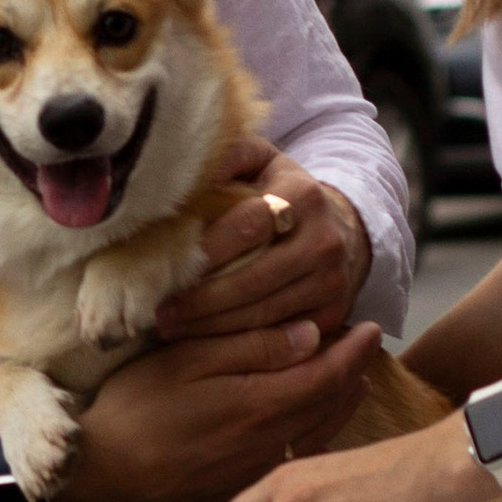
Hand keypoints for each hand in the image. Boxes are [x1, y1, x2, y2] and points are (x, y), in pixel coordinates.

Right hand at [52, 315, 384, 501]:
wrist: (104, 473)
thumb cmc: (136, 406)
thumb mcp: (187, 359)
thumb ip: (252, 347)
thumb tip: (310, 334)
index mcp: (261, 404)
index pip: (329, 374)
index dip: (355, 349)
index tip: (373, 327)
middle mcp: (272, 441)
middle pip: (332, 405)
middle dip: (355, 373)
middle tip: (368, 347)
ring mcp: (259, 468)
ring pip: (320, 433)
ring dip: (342, 403)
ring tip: (354, 379)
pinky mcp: (244, 484)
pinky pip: (298, 455)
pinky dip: (319, 431)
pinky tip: (317, 420)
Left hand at [157, 140, 366, 344]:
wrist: (340, 226)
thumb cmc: (280, 191)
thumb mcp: (259, 161)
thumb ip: (226, 157)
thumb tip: (183, 169)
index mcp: (302, 195)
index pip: (246, 227)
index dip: (205, 251)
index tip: (166, 269)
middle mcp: (324, 239)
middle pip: (254, 279)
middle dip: (202, 300)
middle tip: (161, 313)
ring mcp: (333, 280)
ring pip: (265, 313)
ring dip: (214, 328)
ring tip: (173, 329)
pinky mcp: (334, 313)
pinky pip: (281, 337)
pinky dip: (242, 343)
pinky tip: (209, 344)